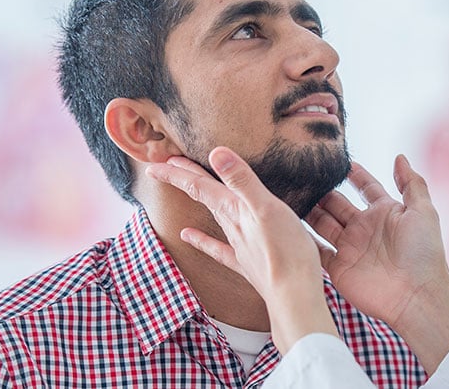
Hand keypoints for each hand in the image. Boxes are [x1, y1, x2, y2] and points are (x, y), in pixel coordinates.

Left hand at [144, 147, 337, 353]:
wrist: (293, 296)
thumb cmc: (286, 251)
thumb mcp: (266, 208)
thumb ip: (242, 180)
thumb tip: (215, 153)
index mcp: (235, 210)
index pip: (200, 186)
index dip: (178, 173)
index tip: (154, 165)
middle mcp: (232, 226)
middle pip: (203, 197)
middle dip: (184, 179)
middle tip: (164, 166)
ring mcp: (238, 246)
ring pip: (212, 217)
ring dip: (199, 200)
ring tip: (187, 188)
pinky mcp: (247, 264)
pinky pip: (218, 249)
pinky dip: (202, 241)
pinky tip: (187, 236)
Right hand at [309, 155, 448, 371]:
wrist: (416, 295)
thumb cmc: (424, 253)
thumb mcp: (423, 211)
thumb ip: (412, 183)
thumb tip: (399, 157)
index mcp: (384, 212)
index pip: (365, 187)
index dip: (353, 174)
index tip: (335, 159)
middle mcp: (364, 228)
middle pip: (337, 203)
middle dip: (321, 190)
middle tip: (301, 175)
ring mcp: (350, 248)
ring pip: (322, 223)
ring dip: (308, 211)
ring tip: (288, 194)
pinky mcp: (338, 268)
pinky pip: (316, 251)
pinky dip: (302, 239)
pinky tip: (287, 225)